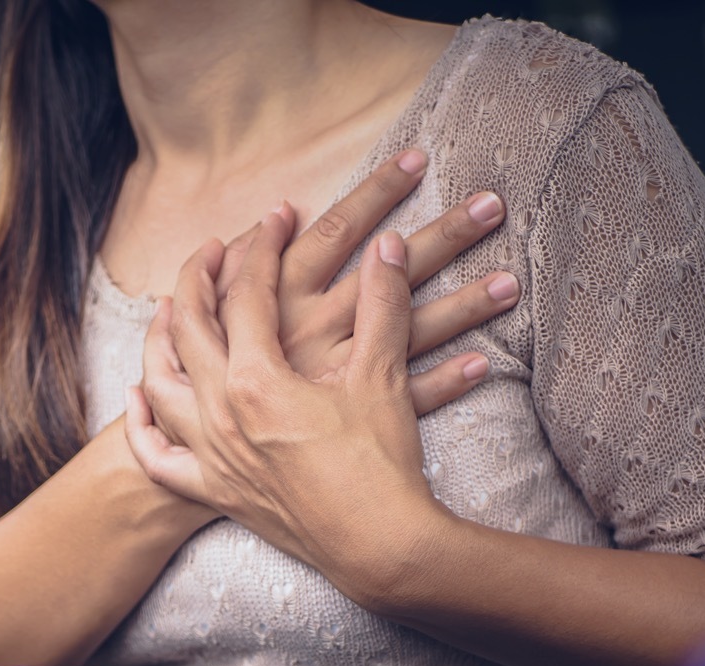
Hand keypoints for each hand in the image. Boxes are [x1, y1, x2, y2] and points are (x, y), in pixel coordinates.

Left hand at [125, 216, 447, 602]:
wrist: (379, 545)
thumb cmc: (381, 463)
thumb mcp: (382, 375)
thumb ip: (383, 303)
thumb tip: (389, 244)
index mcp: (256, 379)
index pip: (245, 295)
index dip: (261, 248)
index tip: (275, 217)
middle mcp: (219, 414)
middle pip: (188, 329)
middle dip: (197, 279)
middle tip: (212, 250)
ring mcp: (210, 455)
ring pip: (159, 385)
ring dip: (159, 341)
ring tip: (169, 312)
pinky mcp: (214, 490)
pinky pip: (159, 457)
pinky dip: (143, 425)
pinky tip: (140, 399)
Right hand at [209, 150, 516, 412]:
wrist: (194, 467)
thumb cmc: (204, 387)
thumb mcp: (213, 318)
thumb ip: (239, 269)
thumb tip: (273, 216)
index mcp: (276, 302)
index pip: (333, 232)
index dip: (374, 194)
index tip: (416, 161)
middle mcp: (311, 333)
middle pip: (390, 274)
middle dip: (442, 234)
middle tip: (492, 202)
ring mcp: (334, 378)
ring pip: (410, 334)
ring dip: (463, 305)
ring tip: (511, 281)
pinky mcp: (348, 421)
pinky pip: (408, 400)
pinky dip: (446, 382)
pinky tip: (484, 363)